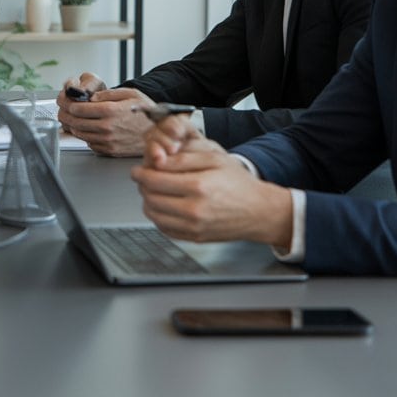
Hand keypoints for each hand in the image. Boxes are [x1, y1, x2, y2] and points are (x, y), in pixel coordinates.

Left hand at [57, 84, 157, 156]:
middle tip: (64, 112)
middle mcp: (108, 127)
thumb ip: (109, 93)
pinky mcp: (110, 151)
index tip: (69, 104)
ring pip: (81, 134)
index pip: (80, 109)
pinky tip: (88, 130)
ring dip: (73, 127)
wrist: (159, 134)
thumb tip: (92, 97)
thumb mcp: (131, 94)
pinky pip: (90, 144)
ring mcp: (108, 141)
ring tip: (73, 120)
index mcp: (111, 111)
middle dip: (66, 116)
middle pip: (76, 122)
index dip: (71, 105)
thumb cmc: (146, 113)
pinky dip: (85, 137)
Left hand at [130, 131, 292, 248]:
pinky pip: (164, 228)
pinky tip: (164, 206)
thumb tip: (157, 161)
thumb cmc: (238, 183)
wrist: (259, 211)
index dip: (140, 173)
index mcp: (198, 186)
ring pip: (153, 215)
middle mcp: (194, 210)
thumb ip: (183, 158)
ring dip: (148, 201)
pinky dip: (158, 217)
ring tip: (154, 192)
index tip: (138, 170)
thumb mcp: (214, 159)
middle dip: (143, 186)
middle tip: (144, 179)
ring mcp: (194, 227)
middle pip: (150, 198)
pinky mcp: (194, 238)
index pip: (154, 180)